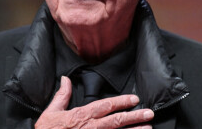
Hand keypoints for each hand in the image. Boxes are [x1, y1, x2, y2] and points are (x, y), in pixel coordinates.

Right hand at [35, 76, 153, 128]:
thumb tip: (65, 79)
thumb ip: (61, 95)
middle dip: (134, 116)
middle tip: (149, 113)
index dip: (121, 101)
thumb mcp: (51, 112)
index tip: (134, 99)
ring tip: (149, 128)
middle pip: (116, 120)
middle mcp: (91, 128)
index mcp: (81, 116)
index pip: (105, 106)